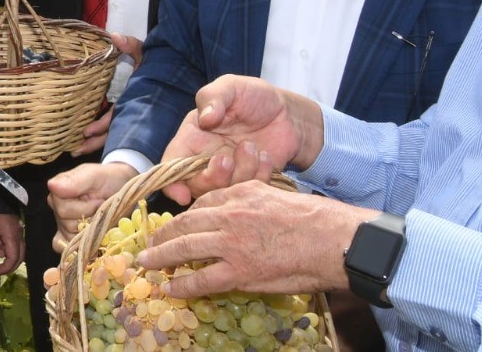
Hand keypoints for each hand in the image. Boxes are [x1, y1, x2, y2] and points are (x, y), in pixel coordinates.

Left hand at [0, 211, 24, 274]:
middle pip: (19, 255)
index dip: (7, 268)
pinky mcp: (15, 226)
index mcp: (11, 233)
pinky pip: (12, 240)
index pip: (14, 257)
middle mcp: (18, 232)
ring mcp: (18, 229)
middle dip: (7, 261)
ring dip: (2, 250)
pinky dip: (2, 243)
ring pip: (15, 248)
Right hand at [48, 161, 136, 250]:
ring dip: (89, 232)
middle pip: (67, 225)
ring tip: (100, 219)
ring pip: (69, 238)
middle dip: (90, 219)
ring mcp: (63, 226)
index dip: (85, 207)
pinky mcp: (71, 238)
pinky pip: (65, 249)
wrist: (121, 187)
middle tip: (102, 209)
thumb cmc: (106, 179)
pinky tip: (88, 243)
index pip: (63, 209)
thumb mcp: (94, 175)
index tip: (99, 200)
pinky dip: (76, 249)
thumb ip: (75, 181)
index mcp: (58, 193)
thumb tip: (52, 185)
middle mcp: (57, 209)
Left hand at [70, 33, 143, 155]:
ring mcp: (126, 113)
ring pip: (110, 132)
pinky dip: (100, 135)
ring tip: (76, 150)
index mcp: (132, 98)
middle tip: (76, 150)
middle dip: (95, 141)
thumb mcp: (143, 52)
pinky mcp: (123, 113)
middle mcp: (129, 109)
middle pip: (111, 130)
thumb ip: (130, 45)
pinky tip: (84, 141)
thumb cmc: (154, 62)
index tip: (86, 132)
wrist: (170, 69)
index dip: (102, 125)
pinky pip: (111, 128)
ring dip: (95, 142)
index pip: (115, 116)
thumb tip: (114, 36)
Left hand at [135, 180, 370, 297]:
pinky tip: (170, 287)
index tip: (175, 226)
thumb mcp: (272, 194)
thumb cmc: (312, 217)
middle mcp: (228, 216)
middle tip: (149, 244)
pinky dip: (182, 284)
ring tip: (147, 263)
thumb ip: (247, 197)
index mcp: (238, 195)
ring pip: (185, 248)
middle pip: (184, 224)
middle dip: (163, 235)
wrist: (334, 239)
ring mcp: (231, 245)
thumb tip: (228, 207)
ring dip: (161, 257)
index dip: (184, 217)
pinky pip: (202, 279)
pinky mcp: (240, 272)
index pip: (201, 204)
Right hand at [159, 75, 318, 205]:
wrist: (288, 112)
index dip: (171, 183)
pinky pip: (252, 190)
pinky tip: (266, 157)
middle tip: (226, 159)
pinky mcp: (252, 181)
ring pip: (226, 190)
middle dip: (211, 178)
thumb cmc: (253, 96)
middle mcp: (206, 159)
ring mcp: (231, 173)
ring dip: (241, 171)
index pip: (172, 164)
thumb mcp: (231, 86)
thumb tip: (205, 118)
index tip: (181, 194)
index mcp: (192, 137)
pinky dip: (260, 175)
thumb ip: (213, 97)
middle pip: (197, 185)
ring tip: (252, 147)